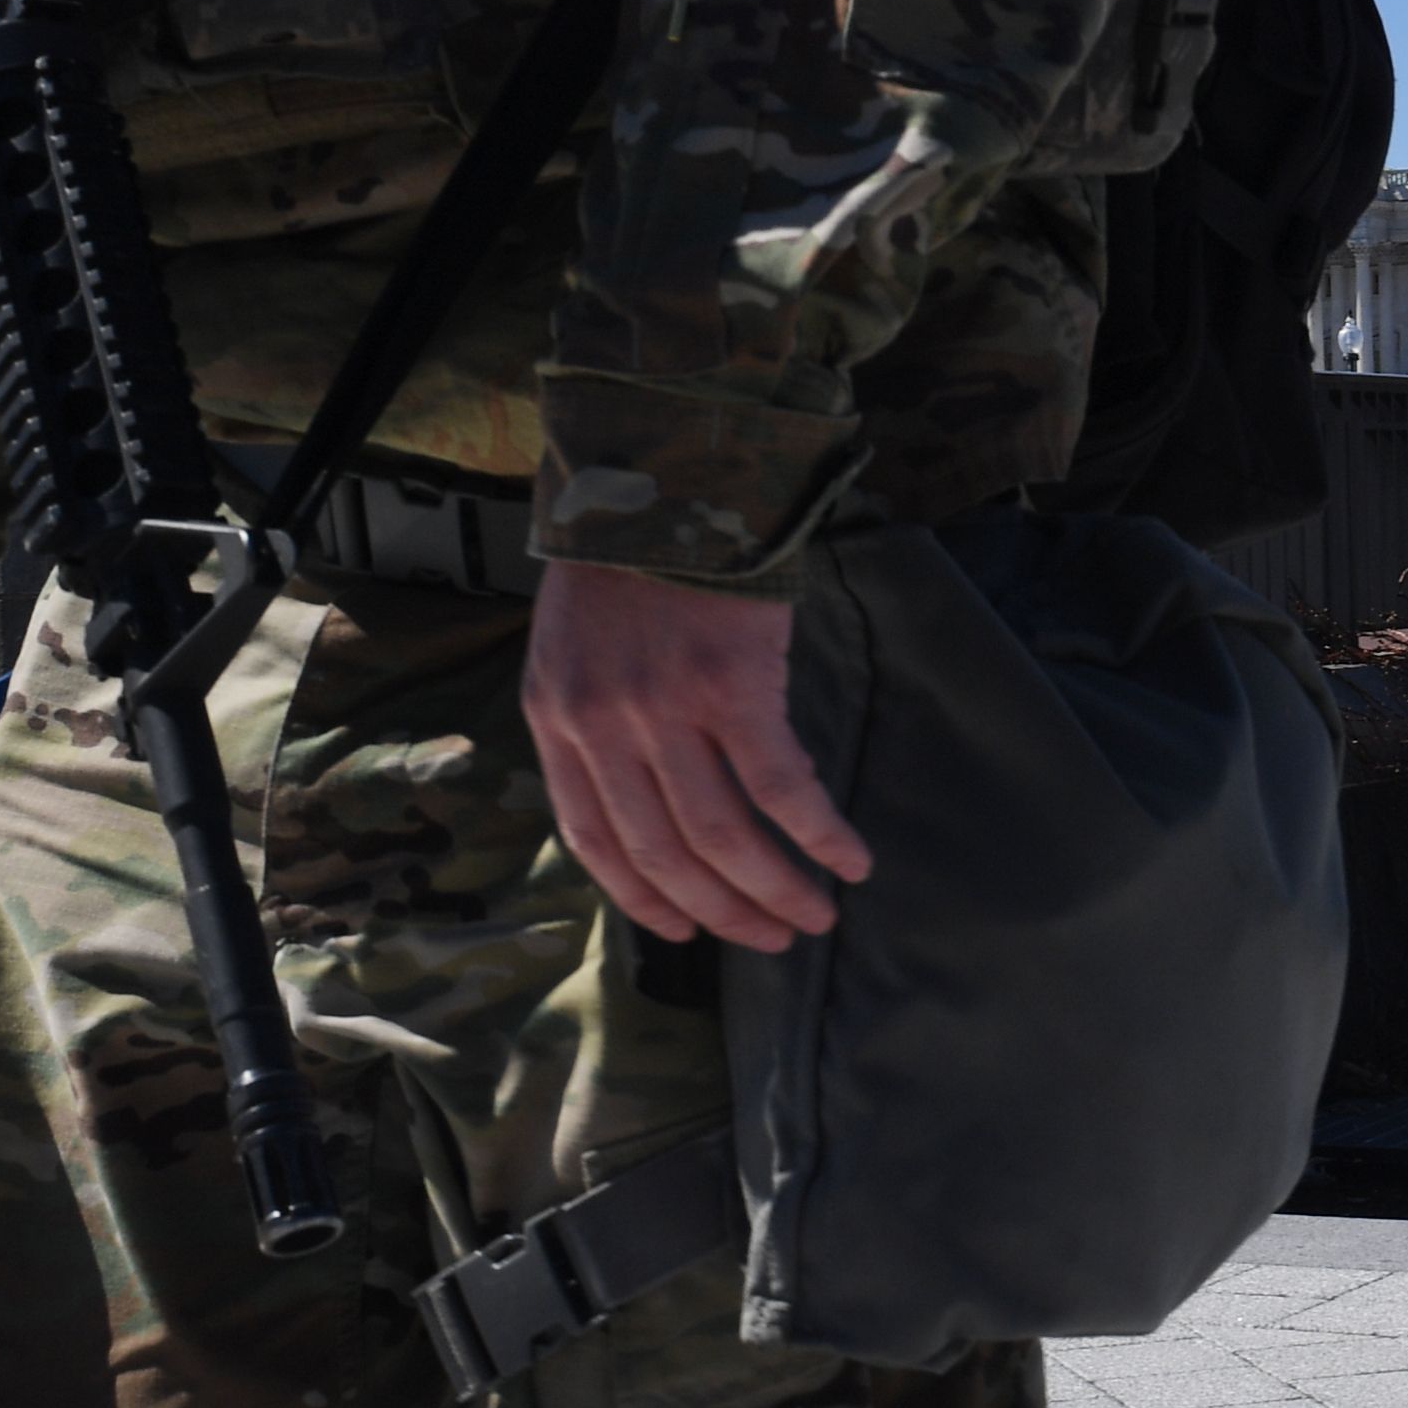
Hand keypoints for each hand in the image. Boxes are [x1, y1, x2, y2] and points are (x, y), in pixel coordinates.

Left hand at [525, 557, 873, 950]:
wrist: (665, 467)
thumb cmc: (630, 551)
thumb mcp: (576, 640)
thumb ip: (596, 715)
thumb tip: (648, 793)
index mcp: (556, 717)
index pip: (594, 838)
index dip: (643, 898)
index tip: (686, 932)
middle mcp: (600, 726)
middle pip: (662, 852)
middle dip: (721, 911)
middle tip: (773, 939)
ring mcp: (664, 710)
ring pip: (720, 835)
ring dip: (774, 889)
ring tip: (816, 917)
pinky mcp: (731, 686)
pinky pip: (780, 787)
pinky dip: (817, 834)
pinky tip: (851, 859)